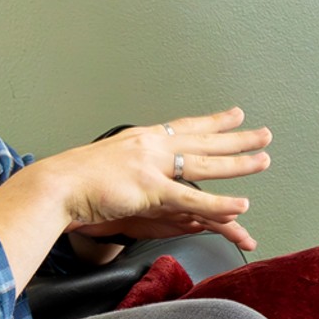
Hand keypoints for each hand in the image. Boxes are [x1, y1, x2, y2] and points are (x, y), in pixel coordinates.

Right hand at [33, 110, 273, 253]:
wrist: (54, 187)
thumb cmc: (72, 180)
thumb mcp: (107, 163)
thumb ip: (129, 164)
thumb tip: (137, 171)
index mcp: (141, 139)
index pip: (184, 126)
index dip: (213, 121)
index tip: (235, 114)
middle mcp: (150, 147)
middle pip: (203, 140)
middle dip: (237, 137)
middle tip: (264, 134)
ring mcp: (151, 167)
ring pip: (205, 165)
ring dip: (238, 163)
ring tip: (264, 161)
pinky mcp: (150, 191)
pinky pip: (192, 199)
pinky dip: (219, 203)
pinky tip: (241, 204)